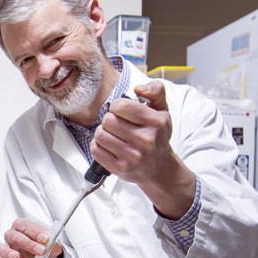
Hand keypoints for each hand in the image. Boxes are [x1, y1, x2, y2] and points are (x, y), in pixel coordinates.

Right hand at [0, 218, 62, 257]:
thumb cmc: (44, 245)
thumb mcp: (53, 243)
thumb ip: (54, 243)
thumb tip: (53, 246)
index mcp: (23, 226)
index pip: (26, 225)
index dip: (36, 231)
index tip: (46, 238)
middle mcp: (13, 235)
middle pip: (15, 236)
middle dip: (28, 244)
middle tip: (41, 251)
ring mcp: (7, 248)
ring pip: (1, 247)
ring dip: (8, 252)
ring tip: (16, 257)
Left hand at [91, 80, 195, 218]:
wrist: (160, 168)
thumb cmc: (157, 136)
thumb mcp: (162, 111)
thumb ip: (155, 91)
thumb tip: (139, 88)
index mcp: (156, 123)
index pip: (121, 106)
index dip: (117, 106)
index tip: (121, 111)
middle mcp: (146, 140)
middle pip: (108, 120)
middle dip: (109, 120)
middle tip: (117, 125)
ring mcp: (133, 157)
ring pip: (100, 135)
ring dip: (103, 133)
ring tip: (112, 135)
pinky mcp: (121, 168)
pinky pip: (96, 150)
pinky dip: (98, 146)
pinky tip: (109, 146)